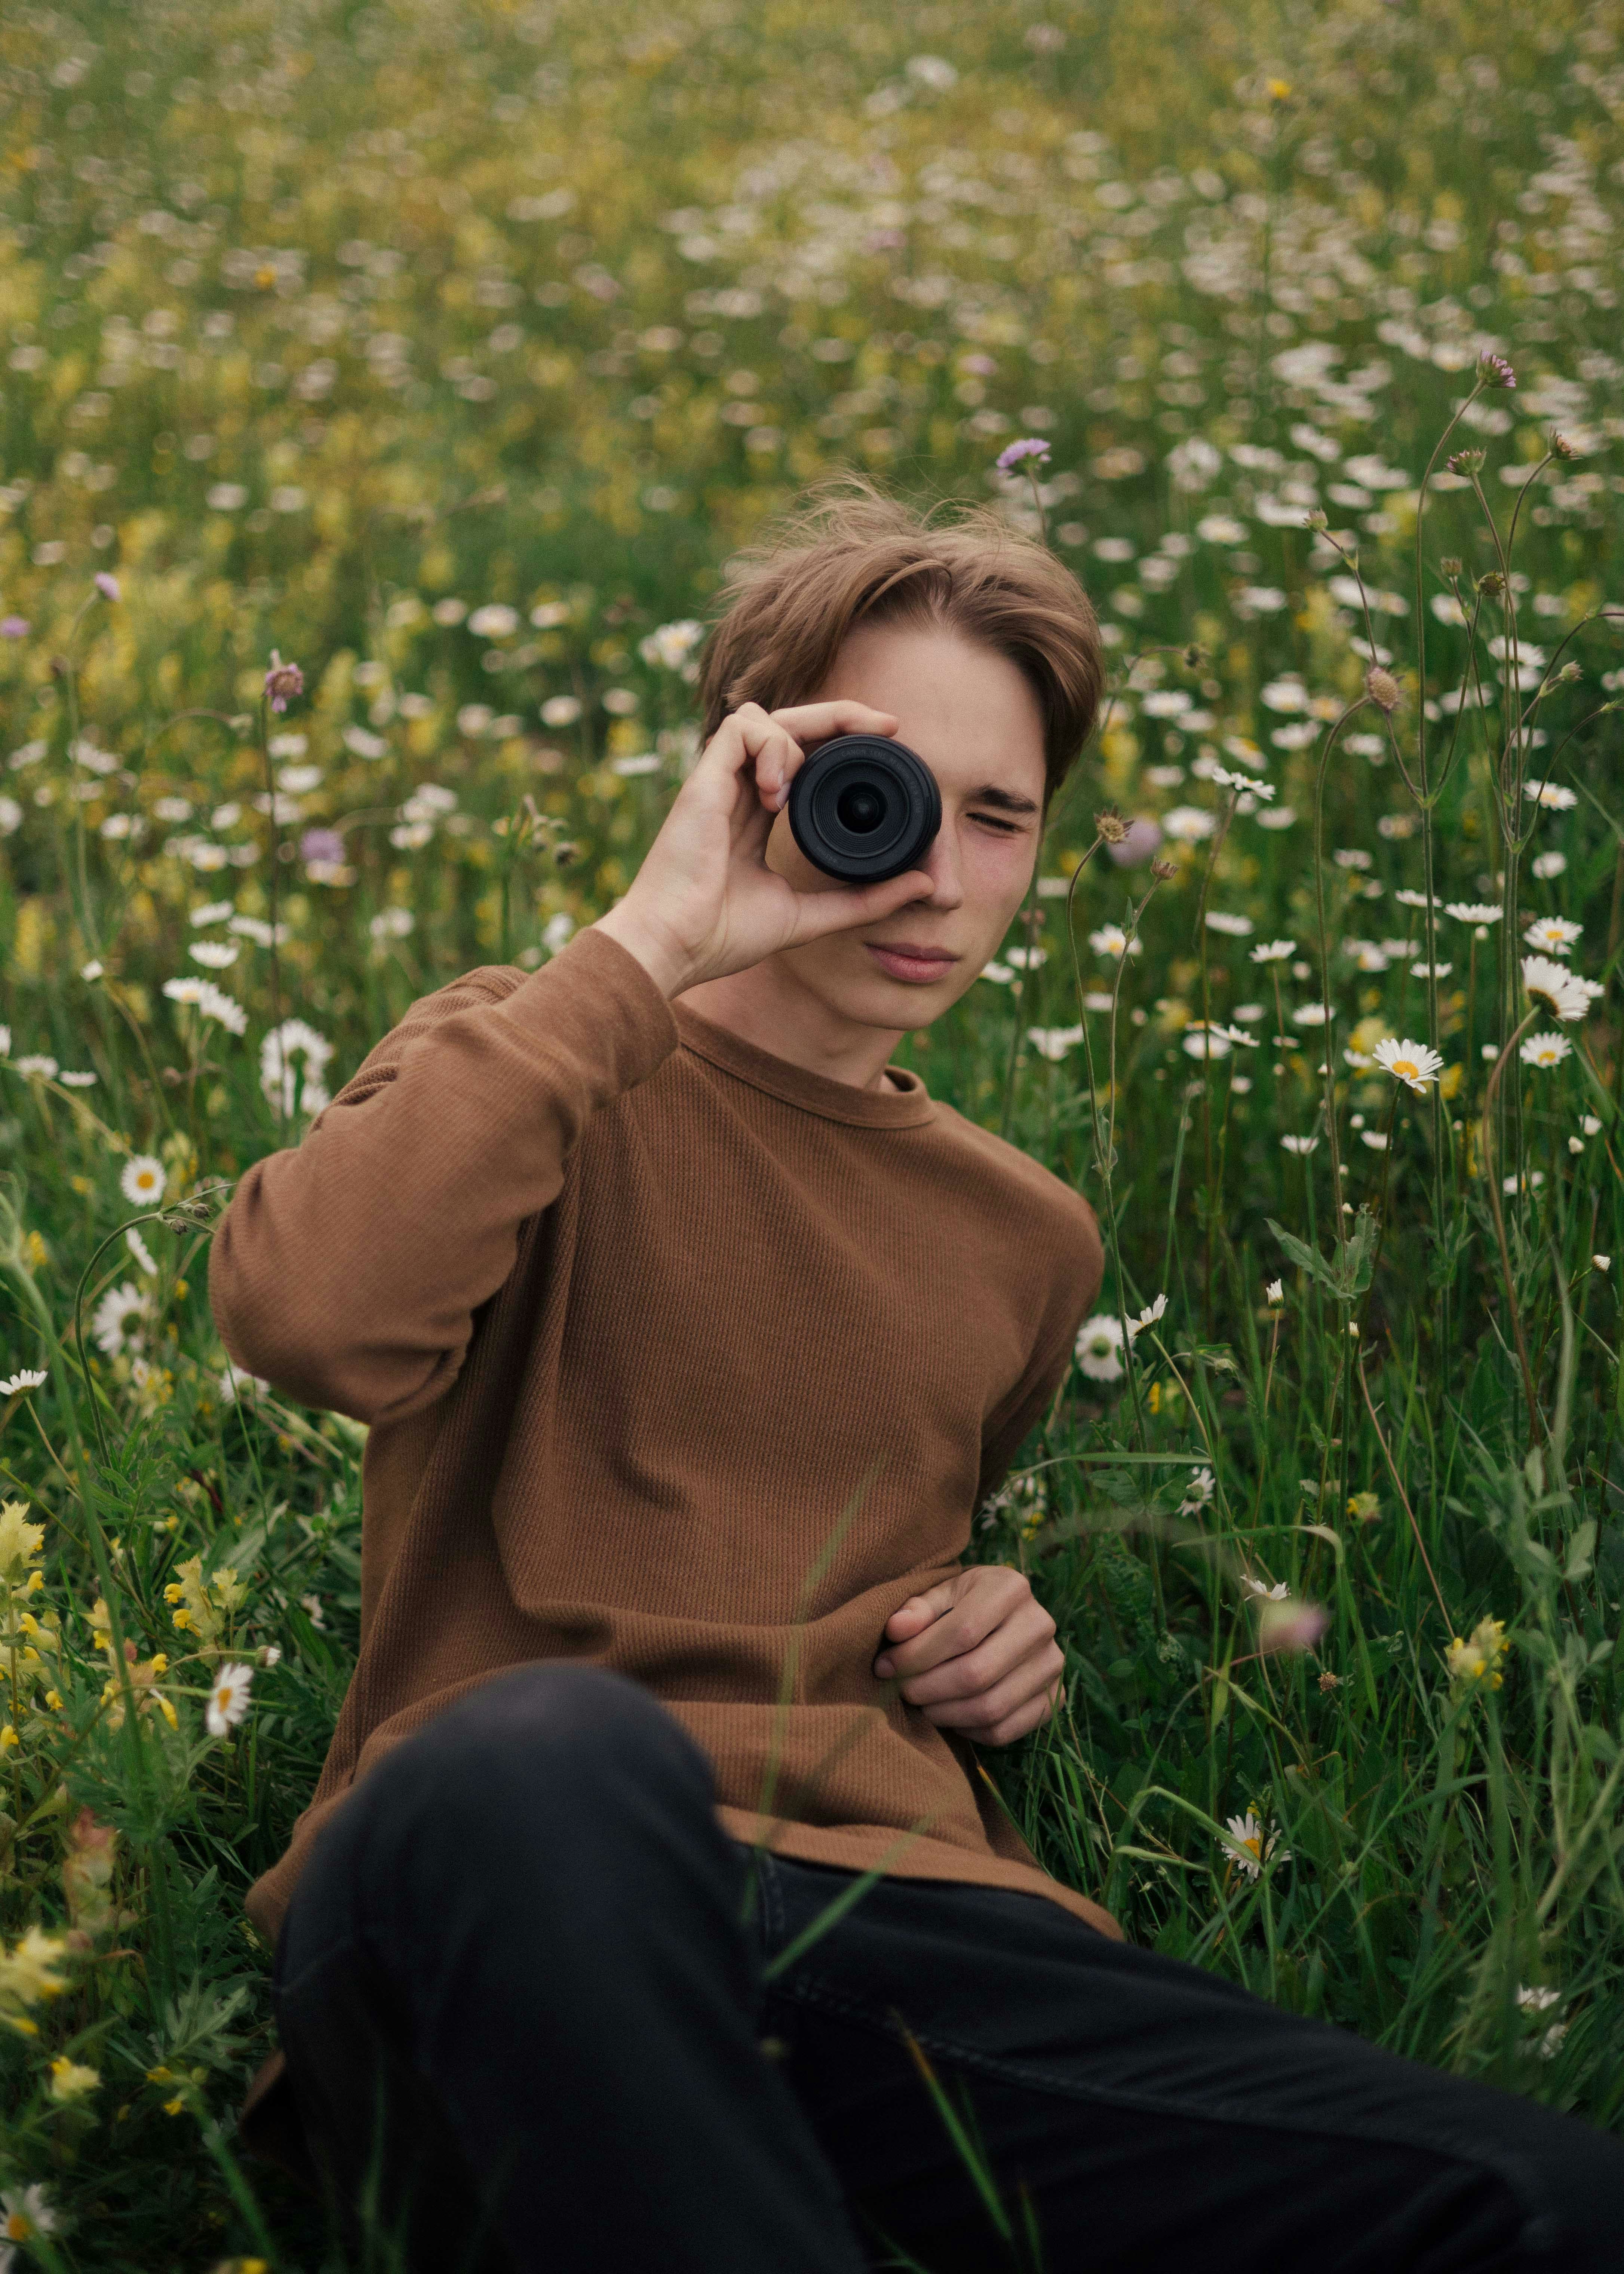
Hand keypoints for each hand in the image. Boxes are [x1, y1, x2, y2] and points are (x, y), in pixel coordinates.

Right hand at [589, 699, 934, 998]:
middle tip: (886, 727)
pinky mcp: (703, 780)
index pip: (803, 758)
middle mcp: (739, 791)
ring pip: (764, 716)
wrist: (675, 946)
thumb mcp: (810, 916)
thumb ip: (865, 900)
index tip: (886, 743)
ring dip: (799, 734)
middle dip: (840, 716)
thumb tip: (923, 885)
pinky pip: (741, 729)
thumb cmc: (723, 935)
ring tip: (800, 786)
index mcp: (758, 815)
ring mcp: (720, 782)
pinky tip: (777, 791)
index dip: (842, 742)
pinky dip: (769, 746)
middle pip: (790, 726)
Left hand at [872, 1566, 1065, 1746]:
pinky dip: (968, 1730)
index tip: (885, 1667)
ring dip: (944, 1713)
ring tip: (922, 1703)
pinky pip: (1004, 1731)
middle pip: (976, 1673)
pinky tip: (949, 1714)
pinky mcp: (1055, 1699)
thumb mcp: (940, 1594)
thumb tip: (896, 1630)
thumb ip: (917, 1610)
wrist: (1004, 1620)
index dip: (917, 1655)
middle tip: (902, 1690)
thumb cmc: (962, 1604)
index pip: (962, 1631)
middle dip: (927, 1688)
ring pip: (990, 1708)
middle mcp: (1040, 1624)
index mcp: (1011, 1588)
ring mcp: (1052, 1665)